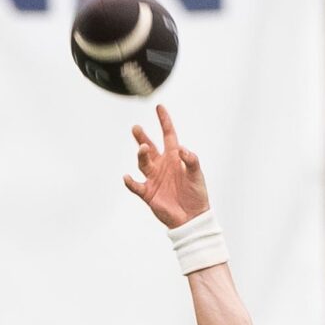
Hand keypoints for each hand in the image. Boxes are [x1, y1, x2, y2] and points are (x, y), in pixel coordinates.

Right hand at [123, 104, 210, 227]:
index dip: (164, 121)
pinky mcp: (148, 193)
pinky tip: (127, 177)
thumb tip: (182, 150)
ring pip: (143, 163)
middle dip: (142, 137)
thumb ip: (192, 160)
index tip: (159, 107)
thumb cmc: (196, 194)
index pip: (168, 135)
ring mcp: (153, 178)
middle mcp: (161, 165)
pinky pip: (136, 186)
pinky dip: (130, 182)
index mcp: (174, 157)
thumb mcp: (197, 174)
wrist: (192, 217)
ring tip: (143, 148)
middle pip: (149, 147)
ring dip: (141, 155)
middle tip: (136, 128)